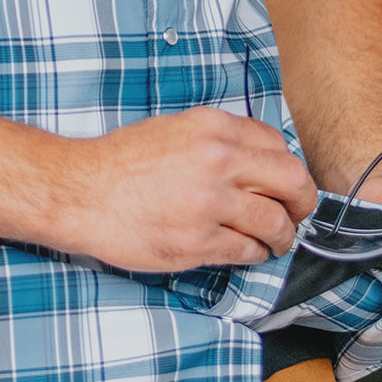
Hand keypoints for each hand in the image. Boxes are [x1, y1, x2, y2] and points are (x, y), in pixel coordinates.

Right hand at [62, 108, 317, 273]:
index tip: (282, 183)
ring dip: (282, 235)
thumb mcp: (172, 129)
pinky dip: (255, 253)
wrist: (80, 192)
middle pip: (292, 182)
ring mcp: (211, 203)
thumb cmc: (119, 163)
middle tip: (296, 213)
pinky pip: (248, 250)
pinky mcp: (199, 241)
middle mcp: (218, 161)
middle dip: (302, 202)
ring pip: (276, 222)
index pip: (278, 145)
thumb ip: (217, 140)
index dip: (285, 169)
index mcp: (213, 128)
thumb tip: (254, 161)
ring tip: (274, 240)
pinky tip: (247, 250)